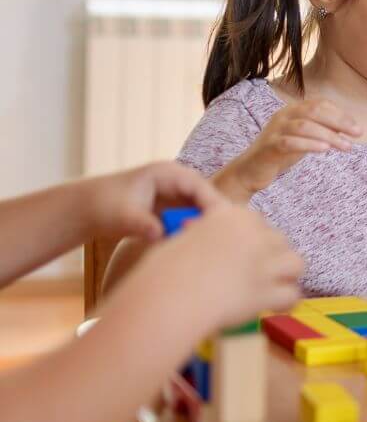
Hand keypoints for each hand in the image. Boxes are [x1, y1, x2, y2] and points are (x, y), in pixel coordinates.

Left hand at [85, 162, 227, 241]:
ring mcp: (176, 194)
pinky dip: (194, 230)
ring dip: (205, 225)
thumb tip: (160, 235)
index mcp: (167, 173)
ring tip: (213, 247)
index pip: (199, 186)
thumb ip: (143, 224)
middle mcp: (176, 181)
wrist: (87, 209)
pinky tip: (197, 248)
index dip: (213, 204)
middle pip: (206, 197)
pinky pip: (191, 218)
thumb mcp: (122, 216)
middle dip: (215, 217)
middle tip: (224, 240)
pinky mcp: (173, 208)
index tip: (221, 224)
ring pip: (200, 209)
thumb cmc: (103, 206)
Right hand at [132, 205, 302, 329]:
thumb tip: (201, 237)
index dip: (253, 240)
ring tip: (274, 287)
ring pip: (296, 263)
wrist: (167, 298)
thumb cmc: (163, 272)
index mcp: (232, 215)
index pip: (257, 223)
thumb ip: (203, 235)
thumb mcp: (183, 239)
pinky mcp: (267, 290)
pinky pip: (292, 294)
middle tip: (257, 274)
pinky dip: (285, 302)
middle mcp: (254, 234)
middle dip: (271, 256)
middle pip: (280, 240)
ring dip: (286, 274)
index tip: (244, 254)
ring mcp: (264, 262)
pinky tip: (274, 307)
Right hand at [219, 98, 362, 196]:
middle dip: (339, 121)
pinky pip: (291, 142)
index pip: (320, 104)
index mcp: (292, 110)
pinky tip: (325, 150)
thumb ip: (322, 130)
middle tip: (358, 134)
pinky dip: (310, 144)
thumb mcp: (304, 138)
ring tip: (346, 147)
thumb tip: (349, 127)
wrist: (250, 170)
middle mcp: (283, 115)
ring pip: (305, 126)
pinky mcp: (269, 146)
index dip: (341, 114)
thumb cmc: (280, 153)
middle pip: (314, 111)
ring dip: (329, 135)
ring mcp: (275, 130)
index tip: (357, 128)